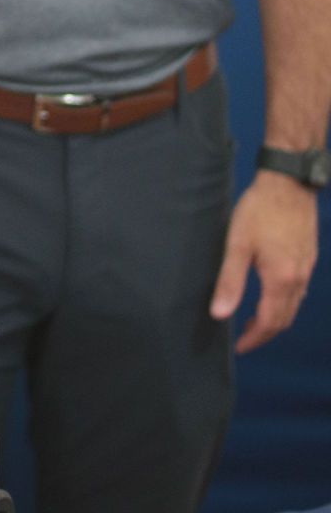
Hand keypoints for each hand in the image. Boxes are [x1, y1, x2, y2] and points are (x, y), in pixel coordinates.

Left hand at [209, 172, 317, 351]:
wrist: (288, 182)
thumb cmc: (259, 210)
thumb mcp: (238, 244)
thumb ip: (230, 281)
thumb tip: (219, 314)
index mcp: (281, 279)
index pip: (270, 322)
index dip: (254, 338)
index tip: (240, 347)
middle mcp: (299, 278)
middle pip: (285, 319)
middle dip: (265, 332)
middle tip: (245, 335)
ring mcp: (307, 267)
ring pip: (294, 306)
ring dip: (276, 318)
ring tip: (254, 318)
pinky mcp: (309, 256)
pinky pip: (300, 290)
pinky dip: (286, 302)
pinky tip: (271, 293)